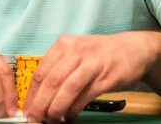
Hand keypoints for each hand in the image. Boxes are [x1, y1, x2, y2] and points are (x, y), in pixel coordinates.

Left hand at [23, 33, 152, 122]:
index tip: (27, 110)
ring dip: (57, 106)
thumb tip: (40, 97)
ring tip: (51, 118)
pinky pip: (86, 94)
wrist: (133, 48)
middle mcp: (76, 51)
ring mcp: (92, 62)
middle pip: (52, 80)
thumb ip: (59, 70)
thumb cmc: (99, 54)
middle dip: (41, 103)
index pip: (41, 71)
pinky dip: (76, 107)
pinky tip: (71, 116)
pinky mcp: (107, 75)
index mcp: (64, 45)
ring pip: (68, 87)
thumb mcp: (76, 53)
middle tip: (35, 119)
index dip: (32, 94)